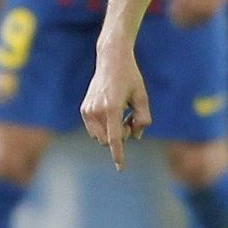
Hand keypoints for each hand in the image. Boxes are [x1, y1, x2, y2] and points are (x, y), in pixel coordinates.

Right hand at [80, 44, 150, 171]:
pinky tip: (112, 111)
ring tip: (121, 114)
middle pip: (107, 140)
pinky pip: (93, 129)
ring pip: (99, 137)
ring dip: (111, 133)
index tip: (120, 167)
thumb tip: (136, 137)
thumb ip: (143, 119)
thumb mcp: (142, 97)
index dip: (118, 154)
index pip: (114, 138)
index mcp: (113, 107)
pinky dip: (103, 127)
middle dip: (120, 137)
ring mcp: (88, 110)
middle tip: (130, 120)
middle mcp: (97, 110)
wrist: (111, 59)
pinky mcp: (84, 108)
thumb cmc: (130, 77)